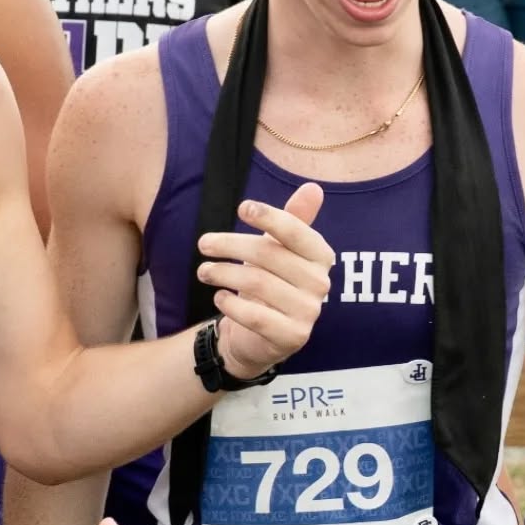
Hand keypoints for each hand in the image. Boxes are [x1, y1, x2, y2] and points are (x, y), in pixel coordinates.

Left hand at [197, 182, 333, 380]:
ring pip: (258, 283)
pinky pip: (255, 316)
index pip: (296, 231)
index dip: (270, 217)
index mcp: (320, 256)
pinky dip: (231, 304)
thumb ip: (293, 219)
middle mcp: (320, 283)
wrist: (260, 336)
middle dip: (231, 245)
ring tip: (204, 271)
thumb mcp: (278, 249)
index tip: (242, 208)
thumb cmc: (269, 282)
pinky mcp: (292, 336)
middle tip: (203, 243)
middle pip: (269, 255)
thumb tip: (313, 187)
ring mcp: (308, 312)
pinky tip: (219, 297)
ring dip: (223, 273)